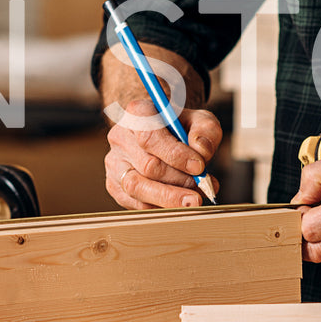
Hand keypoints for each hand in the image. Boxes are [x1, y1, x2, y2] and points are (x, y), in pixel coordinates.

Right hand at [104, 99, 220, 208]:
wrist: (163, 135)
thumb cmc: (180, 127)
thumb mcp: (199, 119)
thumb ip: (206, 131)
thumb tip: (201, 152)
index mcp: (137, 114)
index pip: (150, 138)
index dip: (175, 155)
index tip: (199, 167)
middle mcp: (120, 137)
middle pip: (148, 167)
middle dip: (179, 181)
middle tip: (202, 187)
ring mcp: (114, 163)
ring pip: (138, 188)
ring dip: (170, 199)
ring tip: (194, 200)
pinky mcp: (115, 185)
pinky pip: (136, 204)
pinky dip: (161, 207)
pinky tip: (179, 203)